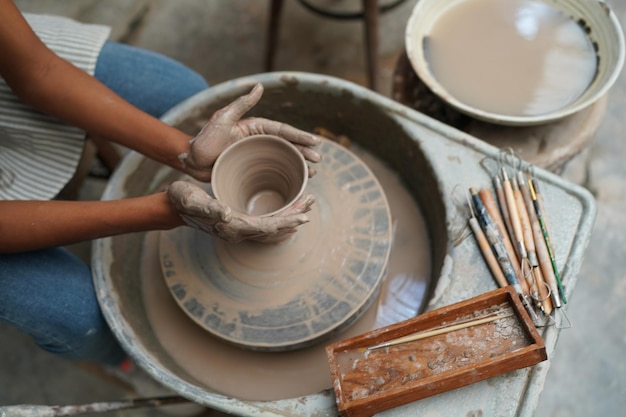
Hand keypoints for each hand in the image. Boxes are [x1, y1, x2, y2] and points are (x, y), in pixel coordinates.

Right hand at [167, 181, 314, 242]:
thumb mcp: (191, 199)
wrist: (172, 207)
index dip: (286, 221)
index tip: (304, 215)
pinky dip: (278, 215)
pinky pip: (263, 222)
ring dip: (289, 215)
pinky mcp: (237, 222)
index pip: (266, 226)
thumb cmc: (181, 200)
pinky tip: (287, 208)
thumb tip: (228, 214)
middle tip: (312, 202)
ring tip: (306, 203)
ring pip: (270, 225)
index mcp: (232, 226)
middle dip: (294, 216)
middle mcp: (238, 230)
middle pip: (273, 227)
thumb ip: (208, 207)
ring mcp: (238, 228)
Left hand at [178, 83, 321, 181]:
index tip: (315, 141)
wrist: (191, 161)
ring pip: (284, 160)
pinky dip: (286, 176)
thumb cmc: (204, 139)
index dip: (300, 136)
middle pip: (288, 146)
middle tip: (318, 160)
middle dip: (305, 152)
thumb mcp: (222, 119)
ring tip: (313, 173)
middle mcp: (259, 140)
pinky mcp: (252, 170)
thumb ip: (241, 104)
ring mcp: (256, 155)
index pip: (282, 131)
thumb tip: (259, 86)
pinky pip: (273, 172)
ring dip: (299, 165)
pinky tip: (296, 182)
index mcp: (255, 127)